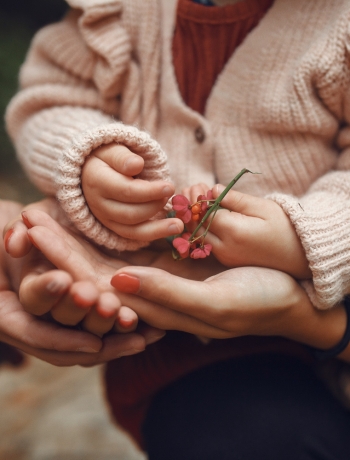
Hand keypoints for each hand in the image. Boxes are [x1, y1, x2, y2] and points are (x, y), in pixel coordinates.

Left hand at [11, 204, 347, 358]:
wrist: (286, 292)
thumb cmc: (256, 302)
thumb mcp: (213, 303)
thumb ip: (165, 295)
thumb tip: (116, 282)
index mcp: (151, 312)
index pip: (93, 291)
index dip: (59, 264)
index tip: (28, 234)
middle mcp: (147, 294)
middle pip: (90, 270)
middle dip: (56, 245)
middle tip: (21, 216)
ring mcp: (157, 274)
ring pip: (105, 254)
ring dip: (74, 234)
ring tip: (41, 210)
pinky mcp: (170, 257)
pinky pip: (131, 240)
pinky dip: (106, 224)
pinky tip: (86, 208)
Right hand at [81, 143, 182, 239]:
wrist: (90, 172)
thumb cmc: (106, 158)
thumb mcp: (111, 150)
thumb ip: (122, 157)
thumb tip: (136, 164)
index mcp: (97, 181)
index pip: (126, 191)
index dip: (150, 191)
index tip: (170, 187)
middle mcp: (98, 204)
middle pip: (131, 213)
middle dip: (155, 206)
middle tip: (171, 194)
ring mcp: (105, 219)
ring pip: (133, 230)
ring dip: (158, 227)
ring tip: (178, 223)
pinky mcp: (114, 228)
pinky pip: (135, 236)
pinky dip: (154, 235)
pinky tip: (172, 230)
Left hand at [184, 183, 310, 278]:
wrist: (299, 255)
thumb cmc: (284, 226)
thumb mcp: (262, 207)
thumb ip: (235, 199)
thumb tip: (213, 190)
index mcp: (235, 232)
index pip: (204, 213)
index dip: (199, 198)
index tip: (199, 186)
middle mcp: (226, 248)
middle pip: (196, 226)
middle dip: (192, 208)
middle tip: (193, 190)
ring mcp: (225, 257)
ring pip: (198, 236)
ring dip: (195, 219)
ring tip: (199, 201)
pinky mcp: (227, 261)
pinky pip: (206, 244)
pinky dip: (203, 228)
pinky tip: (207, 215)